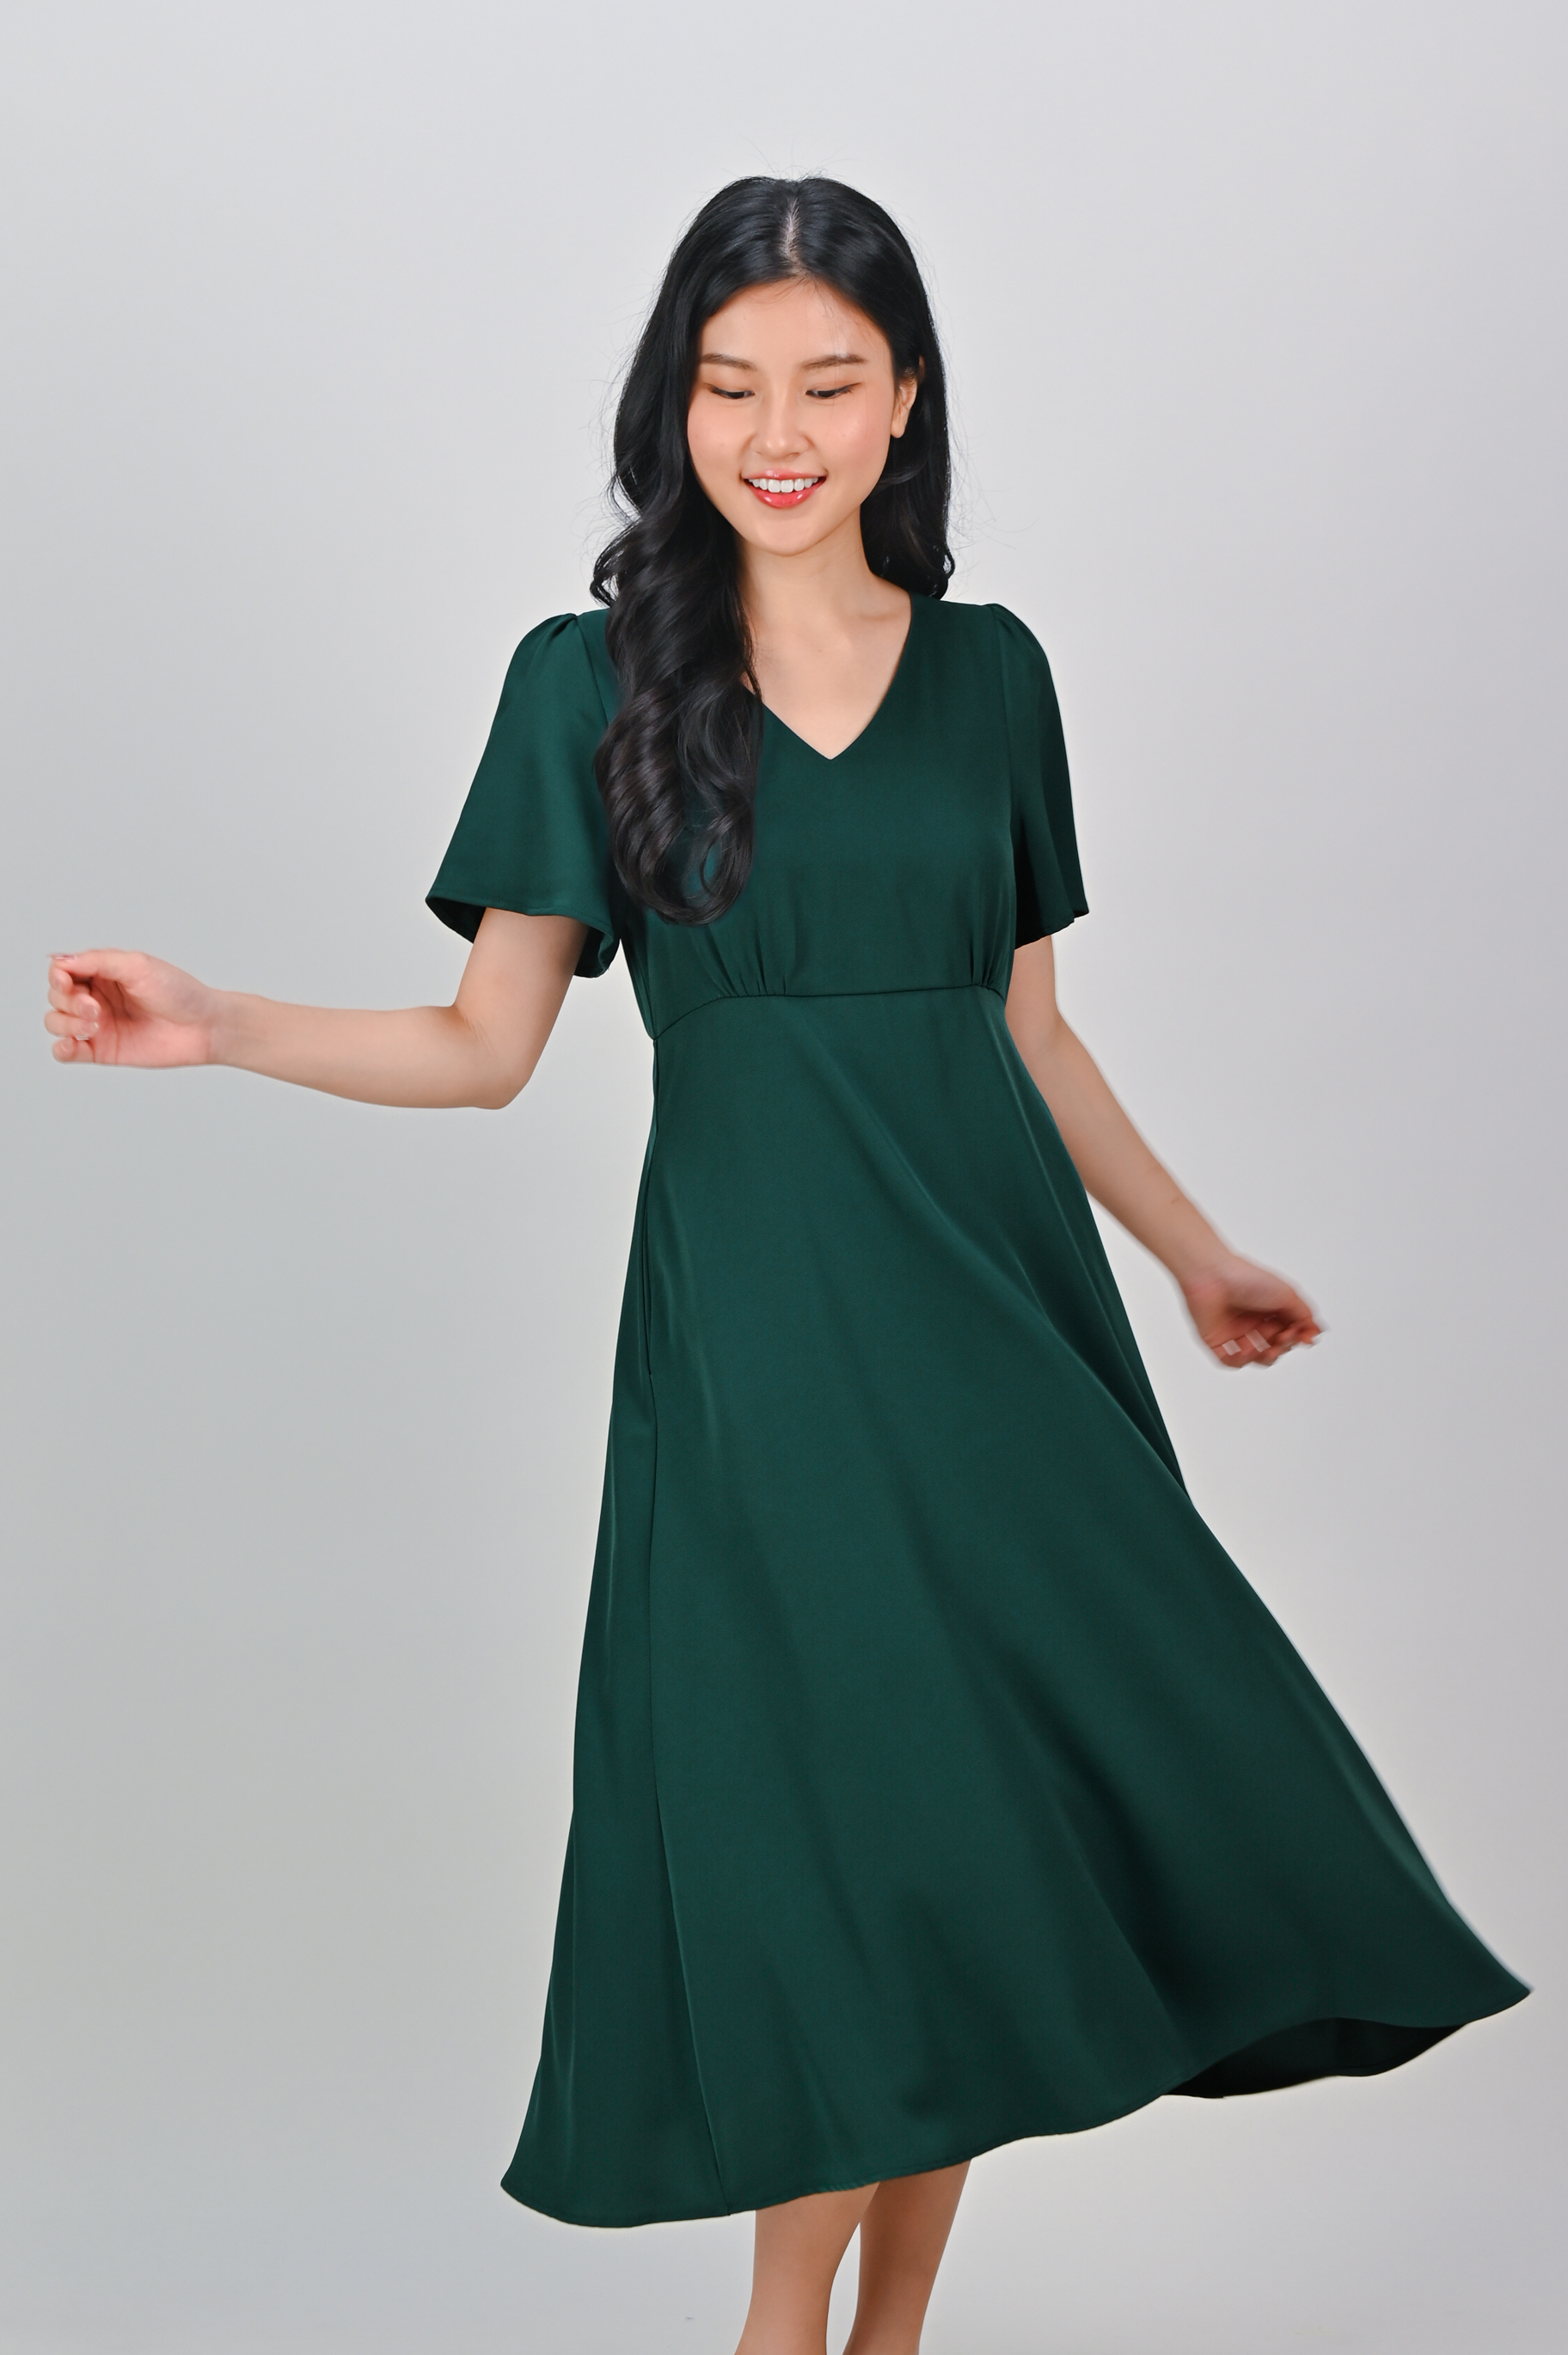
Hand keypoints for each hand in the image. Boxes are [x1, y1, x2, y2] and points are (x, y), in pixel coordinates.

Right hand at [45, 950, 220, 1067]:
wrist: (204, 1027)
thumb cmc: (179, 992)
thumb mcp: (138, 966)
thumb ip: (98, 961)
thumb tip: (60, 960)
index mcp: (103, 973)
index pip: (61, 971)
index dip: (58, 977)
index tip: (68, 983)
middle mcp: (96, 997)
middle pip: (56, 997)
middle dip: (68, 1002)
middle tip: (96, 1009)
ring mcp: (98, 1025)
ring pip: (55, 1022)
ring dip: (66, 1023)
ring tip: (95, 1026)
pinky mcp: (102, 1051)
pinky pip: (66, 1052)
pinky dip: (61, 1049)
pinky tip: (73, 1045)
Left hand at [1180, 1252, 1322, 1368]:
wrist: (1213, 1275)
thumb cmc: (1246, 1278)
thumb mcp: (1287, 1294)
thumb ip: (1304, 1315)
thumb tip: (1315, 1333)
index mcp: (1269, 1309)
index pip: (1290, 1332)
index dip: (1298, 1337)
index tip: (1305, 1338)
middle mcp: (1253, 1321)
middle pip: (1275, 1347)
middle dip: (1283, 1347)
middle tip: (1283, 1338)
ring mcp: (1234, 1332)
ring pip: (1255, 1358)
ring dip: (1264, 1357)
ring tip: (1266, 1348)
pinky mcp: (1216, 1341)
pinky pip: (1229, 1361)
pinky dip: (1240, 1361)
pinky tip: (1246, 1350)